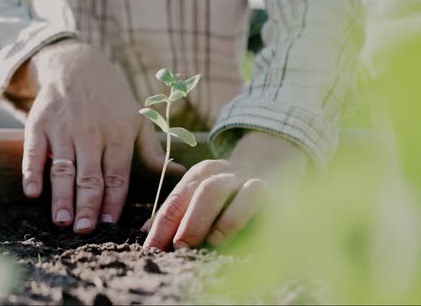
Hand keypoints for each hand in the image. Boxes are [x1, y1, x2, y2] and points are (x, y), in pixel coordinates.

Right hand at [19, 39, 184, 233]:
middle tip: (84, 231)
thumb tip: (177, 172)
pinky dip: (32, 171)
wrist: (77, 66)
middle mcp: (91, 133)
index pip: (117, 175)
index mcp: (118, 135)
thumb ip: (152, 150)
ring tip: (62, 222)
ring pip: (63, 168)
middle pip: (90, 176)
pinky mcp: (39, 124)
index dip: (114, 202)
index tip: (110, 226)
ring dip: (62, 196)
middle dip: (88, 206)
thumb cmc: (112, 101)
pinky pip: (34, 151)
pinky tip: (32, 192)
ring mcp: (64, 129)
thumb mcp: (138, 120)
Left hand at [143, 131, 307, 250]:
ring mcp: (242, 177)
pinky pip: (249, 197)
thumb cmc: (232, 196)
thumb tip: (145, 231)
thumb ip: (178, 214)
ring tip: (195, 244)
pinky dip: (234, 217)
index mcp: (199, 174)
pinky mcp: (265, 187)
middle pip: (195, 191)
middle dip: (182, 221)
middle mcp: (219, 172)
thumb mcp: (203, 200)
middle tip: (175, 248)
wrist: (275, 172)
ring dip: (202, 218)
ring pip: (215, 190)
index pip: (175, 200)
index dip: (160, 226)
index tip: (150, 249)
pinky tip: (223, 237)